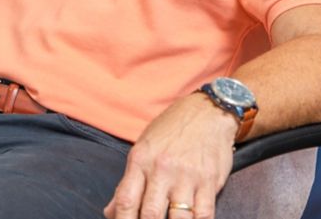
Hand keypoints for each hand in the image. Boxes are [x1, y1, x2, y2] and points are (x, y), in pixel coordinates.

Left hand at [103, 94, 237, 218]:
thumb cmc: (170, 130)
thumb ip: (127, 183)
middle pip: (150, 214)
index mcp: (140, 160)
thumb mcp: (142, 149)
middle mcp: (162, 169)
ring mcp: (187, 177)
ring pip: (178, 218)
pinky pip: (204, 214)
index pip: (126, 201)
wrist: (207, 111)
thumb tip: (110, 212)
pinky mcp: (210, 181)